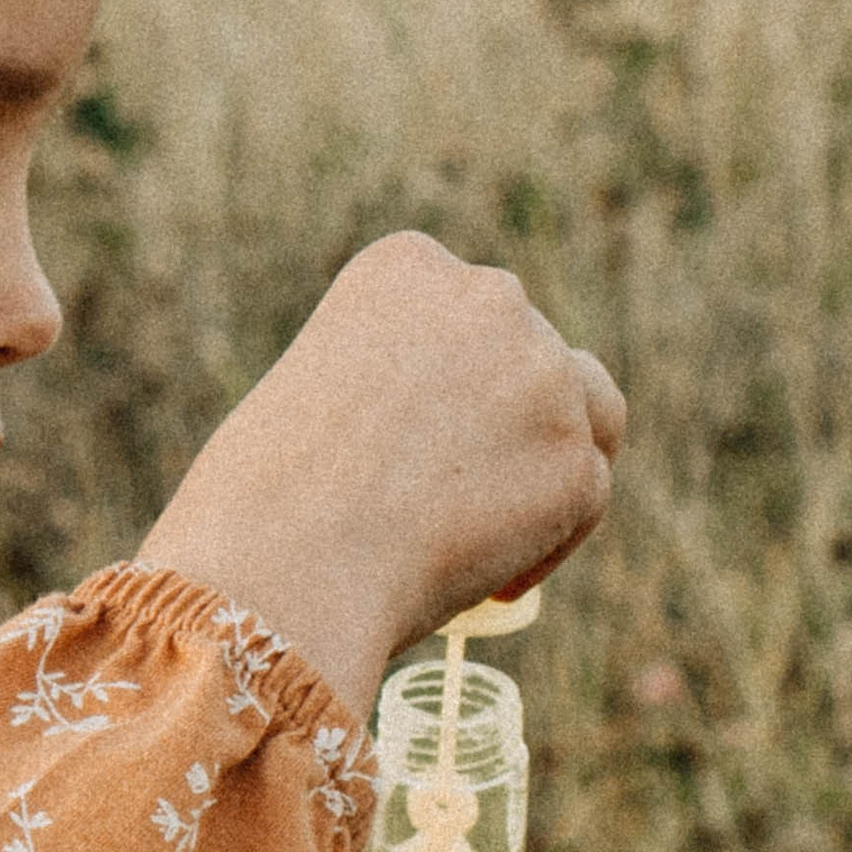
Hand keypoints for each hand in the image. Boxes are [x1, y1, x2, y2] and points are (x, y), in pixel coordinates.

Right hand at [138, 233, 624, 715]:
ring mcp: (544, 377)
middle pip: (532, 352)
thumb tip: (454, 445)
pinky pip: (583, 500)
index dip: (459, 373)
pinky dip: (547, 541)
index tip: (431, 432)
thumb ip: (394, 388)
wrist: (284, 561)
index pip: (466, 310)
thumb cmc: (262, 497)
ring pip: (589, 412)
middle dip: (512, 412)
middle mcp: (488, 298)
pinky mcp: (576, 462)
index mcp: (408, 265)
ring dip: (560, 457)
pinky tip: (492, 586)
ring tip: (515, 520)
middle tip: (474, 486)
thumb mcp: (317, 392)